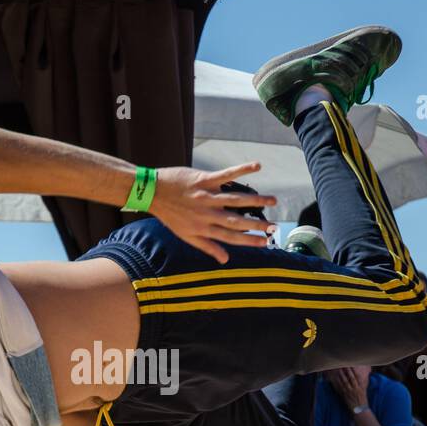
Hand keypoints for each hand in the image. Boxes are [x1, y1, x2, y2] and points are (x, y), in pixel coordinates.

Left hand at [149, 163, 277, 263]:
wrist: (152, 192)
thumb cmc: (170, 215)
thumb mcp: (186, 235)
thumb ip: (207, 246)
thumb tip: (225, 259)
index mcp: (203, 228)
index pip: (230, 237)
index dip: (248, 240)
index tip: (265, 242)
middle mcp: (206, 214)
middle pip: (236, 221)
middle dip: (256, 224)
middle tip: (275, 226)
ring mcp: (206, 196)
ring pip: (234, 199)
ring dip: (255, 200)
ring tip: (273, 200)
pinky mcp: (203, 180)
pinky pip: (225, 175)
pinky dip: (242, 170)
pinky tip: (258, 166)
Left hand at [334, 367, 368, 408]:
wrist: (360, 409)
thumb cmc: (362, 399)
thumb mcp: (364, 389)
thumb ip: (361, 383)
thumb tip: (359, 376)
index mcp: (360, 386)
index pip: (357, 376)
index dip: (353, 370)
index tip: (351, 365)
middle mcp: (355, 388)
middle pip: (350, 378)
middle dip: (347, 371)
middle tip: (343, 365)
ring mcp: (350, 392)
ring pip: (345, 382)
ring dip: (341, 375)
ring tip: (338, 370)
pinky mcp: (345, 395)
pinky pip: (341, 388)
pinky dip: (338, 383)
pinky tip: (335, 379)